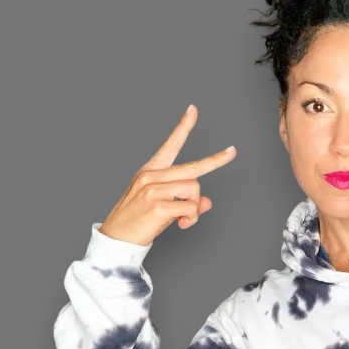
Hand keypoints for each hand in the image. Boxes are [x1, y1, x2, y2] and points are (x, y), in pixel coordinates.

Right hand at [99, 104, 235, 245]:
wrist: (116, 239)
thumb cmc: (138, 221)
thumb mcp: (163, 206)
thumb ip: (184, 201)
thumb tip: (207, 202)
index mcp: (150, 171)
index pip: (170, 145)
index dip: (183, 127)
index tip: (193, 110)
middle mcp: (151, 176)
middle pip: (193, 168)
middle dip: (216, 161)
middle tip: (232, 152)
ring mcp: (153, 190)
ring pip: (194, 190)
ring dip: (194, 207)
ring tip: (183, 219)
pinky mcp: (157, 206)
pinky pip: (190, 207)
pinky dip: (190, 218)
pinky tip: (180, 224)